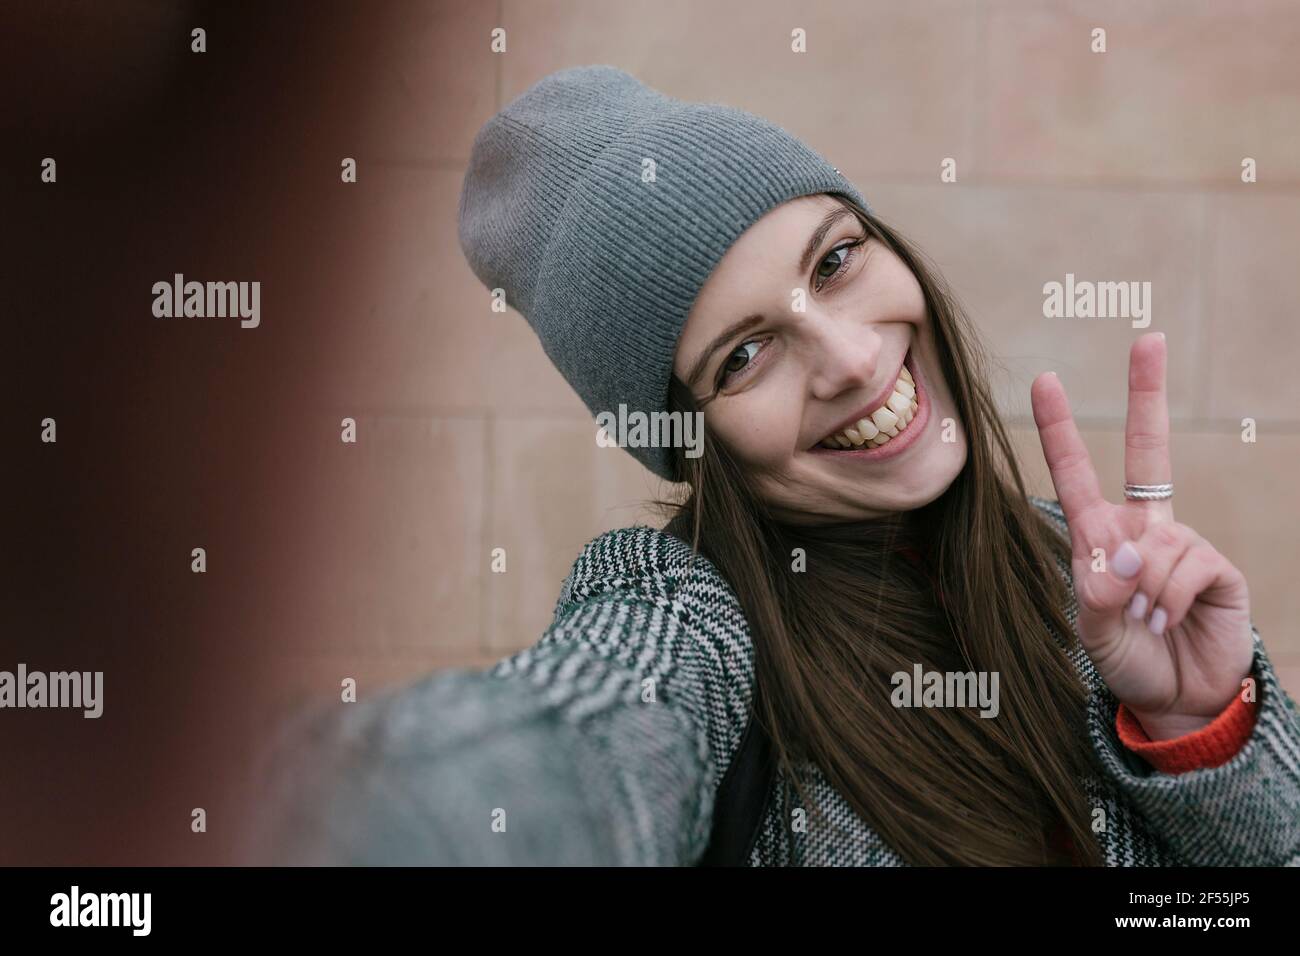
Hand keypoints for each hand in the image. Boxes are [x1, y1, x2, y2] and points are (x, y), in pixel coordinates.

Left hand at [1030, 333, 1253, 740]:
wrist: (1176, 700)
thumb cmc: (1125, 660)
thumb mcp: (1092, 630)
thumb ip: (1099, 593)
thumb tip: (1127, 552)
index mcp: (1100, 535)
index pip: (1077, 473)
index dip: (1060, 430)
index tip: (1045, 380)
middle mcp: (1143, 528)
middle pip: (1150, 449)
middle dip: (1149, 392)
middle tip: (1150, 338)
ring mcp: (1183, 543)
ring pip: (1158, 544)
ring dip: (1145, 593)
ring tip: (1147, 623)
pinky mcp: (1217, 568)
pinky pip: (1188, 567)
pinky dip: (1170, 600)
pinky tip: (1171, 621)